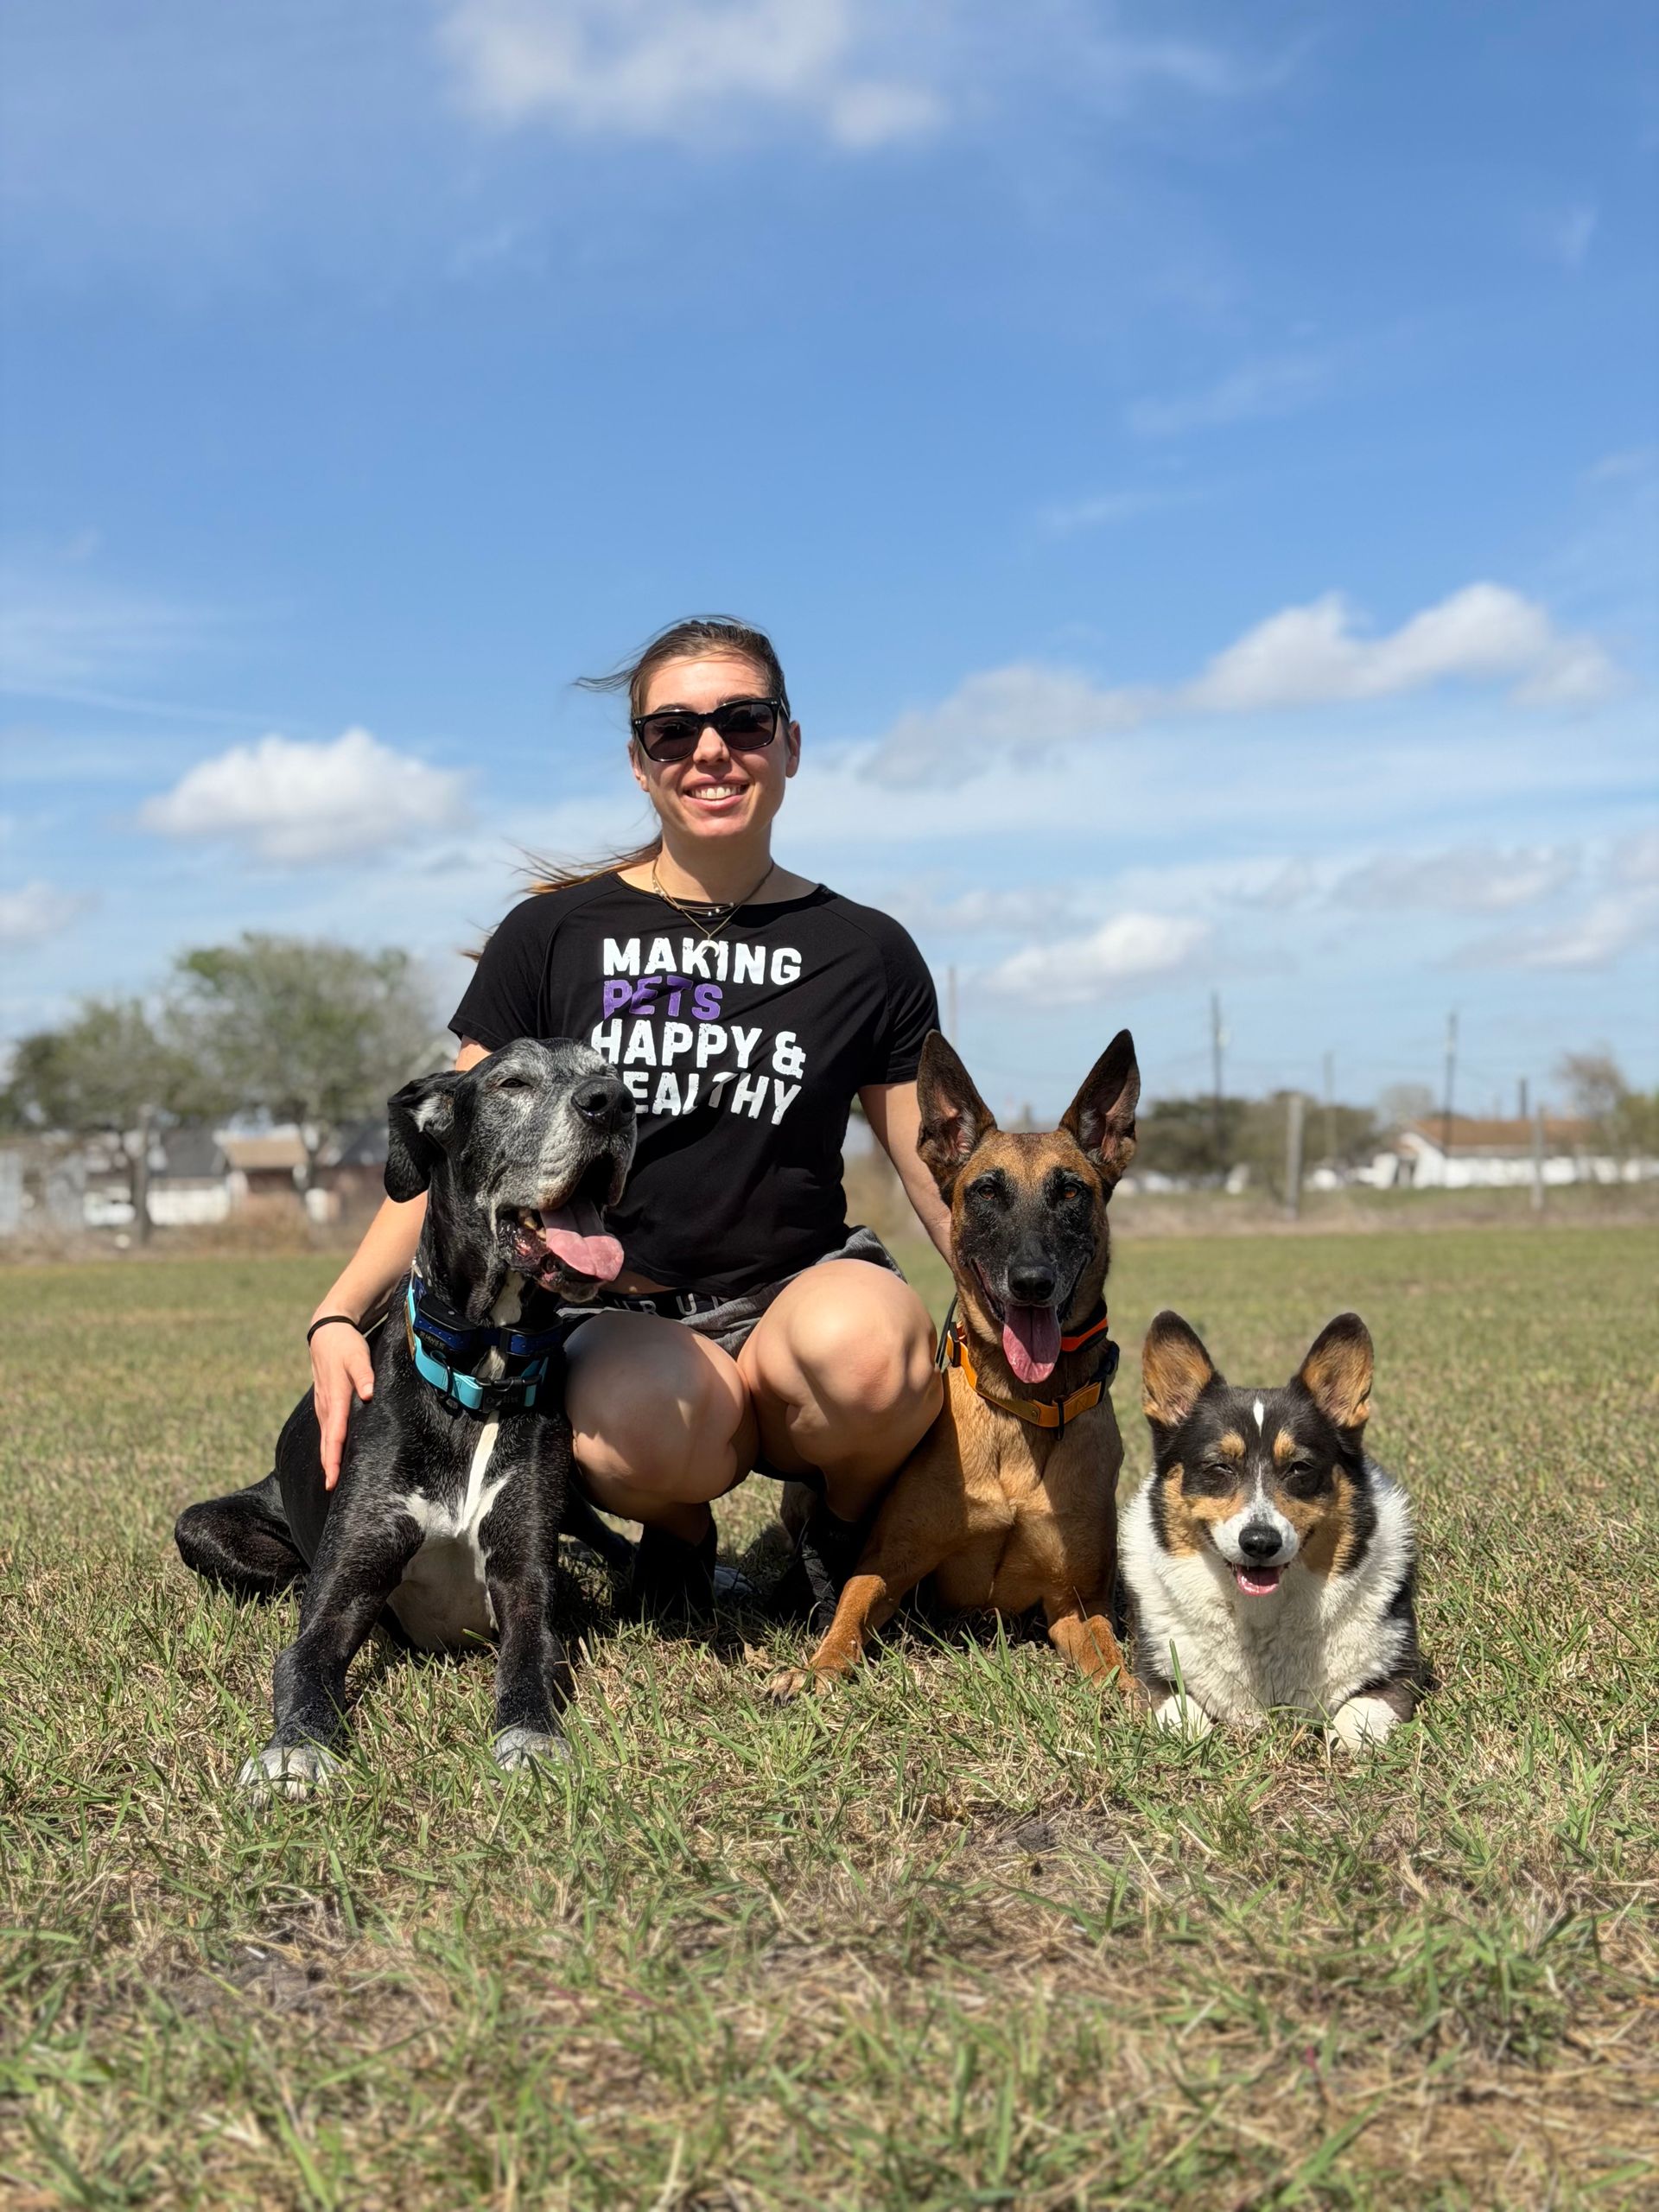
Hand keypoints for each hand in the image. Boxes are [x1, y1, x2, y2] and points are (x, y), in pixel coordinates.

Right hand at [311, 1320, 372, 1490]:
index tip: (333, 1478)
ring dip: (328, 1457)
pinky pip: (327, 1427)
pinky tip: (333, 1454)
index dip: (334, 1458)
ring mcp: (323, 1404)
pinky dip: (329, 1443)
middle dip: (329, 1465)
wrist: (326, 1330)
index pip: (335, 1434)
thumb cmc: (345, 1344)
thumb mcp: (357, 1355)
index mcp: (335, 1397)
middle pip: (328, 1441)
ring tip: (333, 1479)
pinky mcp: (324, 1401)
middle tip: (332, 1488)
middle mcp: (326, 1404)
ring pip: (326, 1436)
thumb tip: (370, 1394)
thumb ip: (365, 1375)